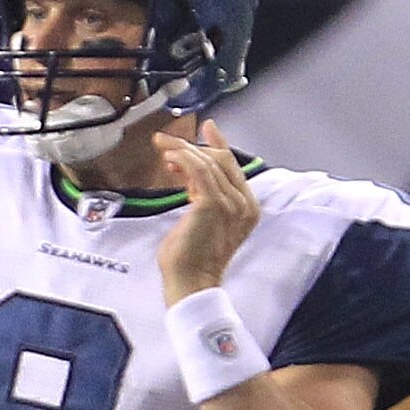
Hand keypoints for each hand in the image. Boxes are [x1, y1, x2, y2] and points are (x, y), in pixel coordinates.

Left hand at [155, 119, 259, 297]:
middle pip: (222, 160)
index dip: (218, 143)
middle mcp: (244, 204)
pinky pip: (198, 170)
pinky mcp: (213, 204)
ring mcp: (231, 204)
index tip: (206, 127)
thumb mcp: (202, 219)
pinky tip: (170, 158)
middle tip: (167, 140)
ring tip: (162, 149)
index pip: (233, 167)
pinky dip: (183, 159)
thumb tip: (189, 172)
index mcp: (247, 208)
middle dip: (193, 145)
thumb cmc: (191, 258)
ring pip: (207, 162)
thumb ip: (203, 195)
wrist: (191, 282)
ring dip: (182, 150)